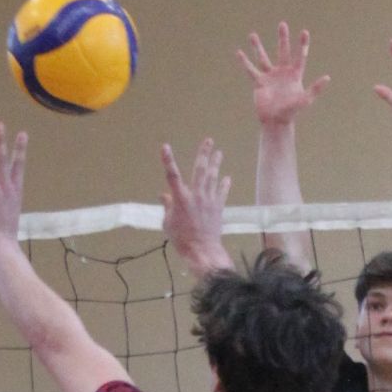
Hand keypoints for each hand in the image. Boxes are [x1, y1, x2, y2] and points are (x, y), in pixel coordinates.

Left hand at [0, 122, 27, 243]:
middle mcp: (4, 189)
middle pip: (2, 161)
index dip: (20, 149)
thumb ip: (4, 196)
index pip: (18, 166)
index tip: (22, 133)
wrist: (2, 246)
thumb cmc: (5, 231)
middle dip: (0, 142)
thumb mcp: (11, 210)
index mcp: (14, 190)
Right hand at [161, 138, 231, 270]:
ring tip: (219, 152)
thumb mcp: (168, 223)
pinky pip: (222, 193)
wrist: (202, 250)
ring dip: (216, 164)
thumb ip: (167, 207)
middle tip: (208, 140)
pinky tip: (227, 177)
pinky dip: (224, 184)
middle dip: (204, 154)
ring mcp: (209, 200)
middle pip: (200, 170)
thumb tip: (164, 195)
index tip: (165, 147)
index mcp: (180, 199)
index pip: (172, 176)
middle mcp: (196, 196)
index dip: (168, 161)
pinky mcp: (218, 208)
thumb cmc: (181, 239)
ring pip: (213, 178)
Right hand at [237, 22, 329, 127]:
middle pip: (283, 51)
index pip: (300, 57)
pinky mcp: (259, 82)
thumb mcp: (305, 100)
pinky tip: (238, 53)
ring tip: (252, 35)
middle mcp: (282, 72)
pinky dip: (244, 62)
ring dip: (258, 46)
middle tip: (282, 24)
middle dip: (283, 38)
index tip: (304, 31)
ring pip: (263, 58)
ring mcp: (270, 76)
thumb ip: (315, 88)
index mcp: (294, 75)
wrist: (275, 122)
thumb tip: (327, 77)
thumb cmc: (291, 112)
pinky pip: (251, 70)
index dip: (302, 45)